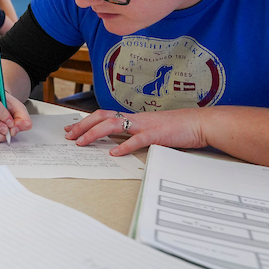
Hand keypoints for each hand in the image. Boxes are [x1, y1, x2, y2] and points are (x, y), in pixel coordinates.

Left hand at [64, 107, 209, 156]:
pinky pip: (137, 140)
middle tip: (68, 136)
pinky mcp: (157, 135)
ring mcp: (145, 125)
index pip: (104, 115)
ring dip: (95, 134)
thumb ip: (135, 135)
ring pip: (113, 125)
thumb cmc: (178, 128)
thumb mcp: (151, 131)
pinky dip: (124, 146)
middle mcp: (135, 119)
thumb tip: (119, 143)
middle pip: (102, 117)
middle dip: (82, 126)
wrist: (200, 123)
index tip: (72, 129)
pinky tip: (114, 153)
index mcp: (133, 118)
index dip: (86, 121)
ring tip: (82, 143)